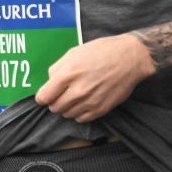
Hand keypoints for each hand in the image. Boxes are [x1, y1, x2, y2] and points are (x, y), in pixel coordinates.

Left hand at [34, 33, 153, 123]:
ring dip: (68, 107)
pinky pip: (81, 119)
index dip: (43, 96)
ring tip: (75, 96)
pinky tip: (84, 102)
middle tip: (62, 93)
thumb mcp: (74, 52)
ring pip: (67, 115)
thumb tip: (50, 82)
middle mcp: (77, 91)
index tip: (46, 95)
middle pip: (55, 108)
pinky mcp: (101, 109)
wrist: (129, 58)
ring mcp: (89, 102)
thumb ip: (58, 68)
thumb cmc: (102, 51)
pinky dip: (79, 113)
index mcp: (67, 74)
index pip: (44, 97)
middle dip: (55, 101)